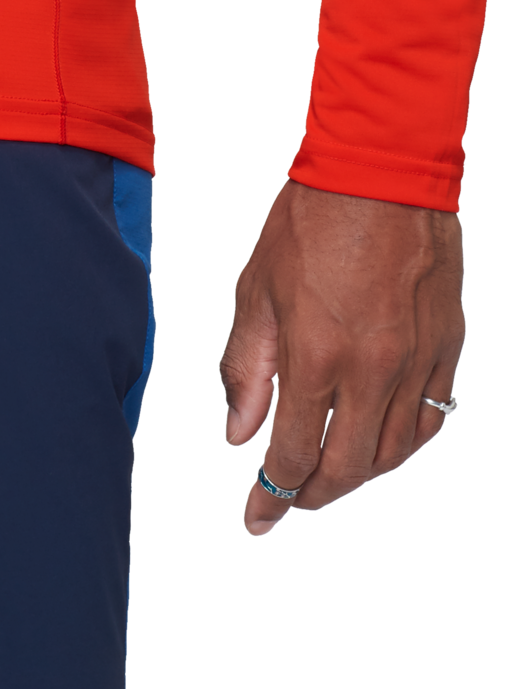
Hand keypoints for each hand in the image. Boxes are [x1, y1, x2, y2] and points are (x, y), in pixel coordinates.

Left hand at [218, 179, 464, 536]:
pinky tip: (382, 441)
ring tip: (332, 470)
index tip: (257, 520)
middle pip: (347, 469)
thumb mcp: (257, 289)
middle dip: (314, 494)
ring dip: (360, 473)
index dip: (272, 498)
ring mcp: (416, 361)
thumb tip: (240, 436)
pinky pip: (431, 419)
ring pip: (393, 452)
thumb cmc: (309, 220)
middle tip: (292, 498)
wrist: (380, 167)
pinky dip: (404, 443)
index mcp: (315, 356)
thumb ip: (246, 369)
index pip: (293, 457)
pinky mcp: (448, 346)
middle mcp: (371, 370)